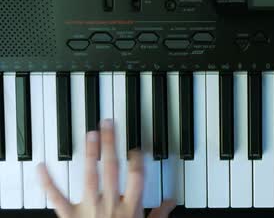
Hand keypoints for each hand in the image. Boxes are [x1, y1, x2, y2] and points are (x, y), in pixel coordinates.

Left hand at [37, 120, 175, 217]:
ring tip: (90, 134)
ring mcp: (89, 208)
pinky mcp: (69, 216)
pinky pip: (57, 197)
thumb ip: (159, 214)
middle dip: (111, 143)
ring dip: (90, 153)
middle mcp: (110, 203)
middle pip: (112, 168)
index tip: (136, 147)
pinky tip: (42, 167)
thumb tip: (172, 202)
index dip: (137, 158)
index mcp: (130, 207)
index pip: (136, 175)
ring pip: (89, 175)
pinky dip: (48, 182)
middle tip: (108, 123)